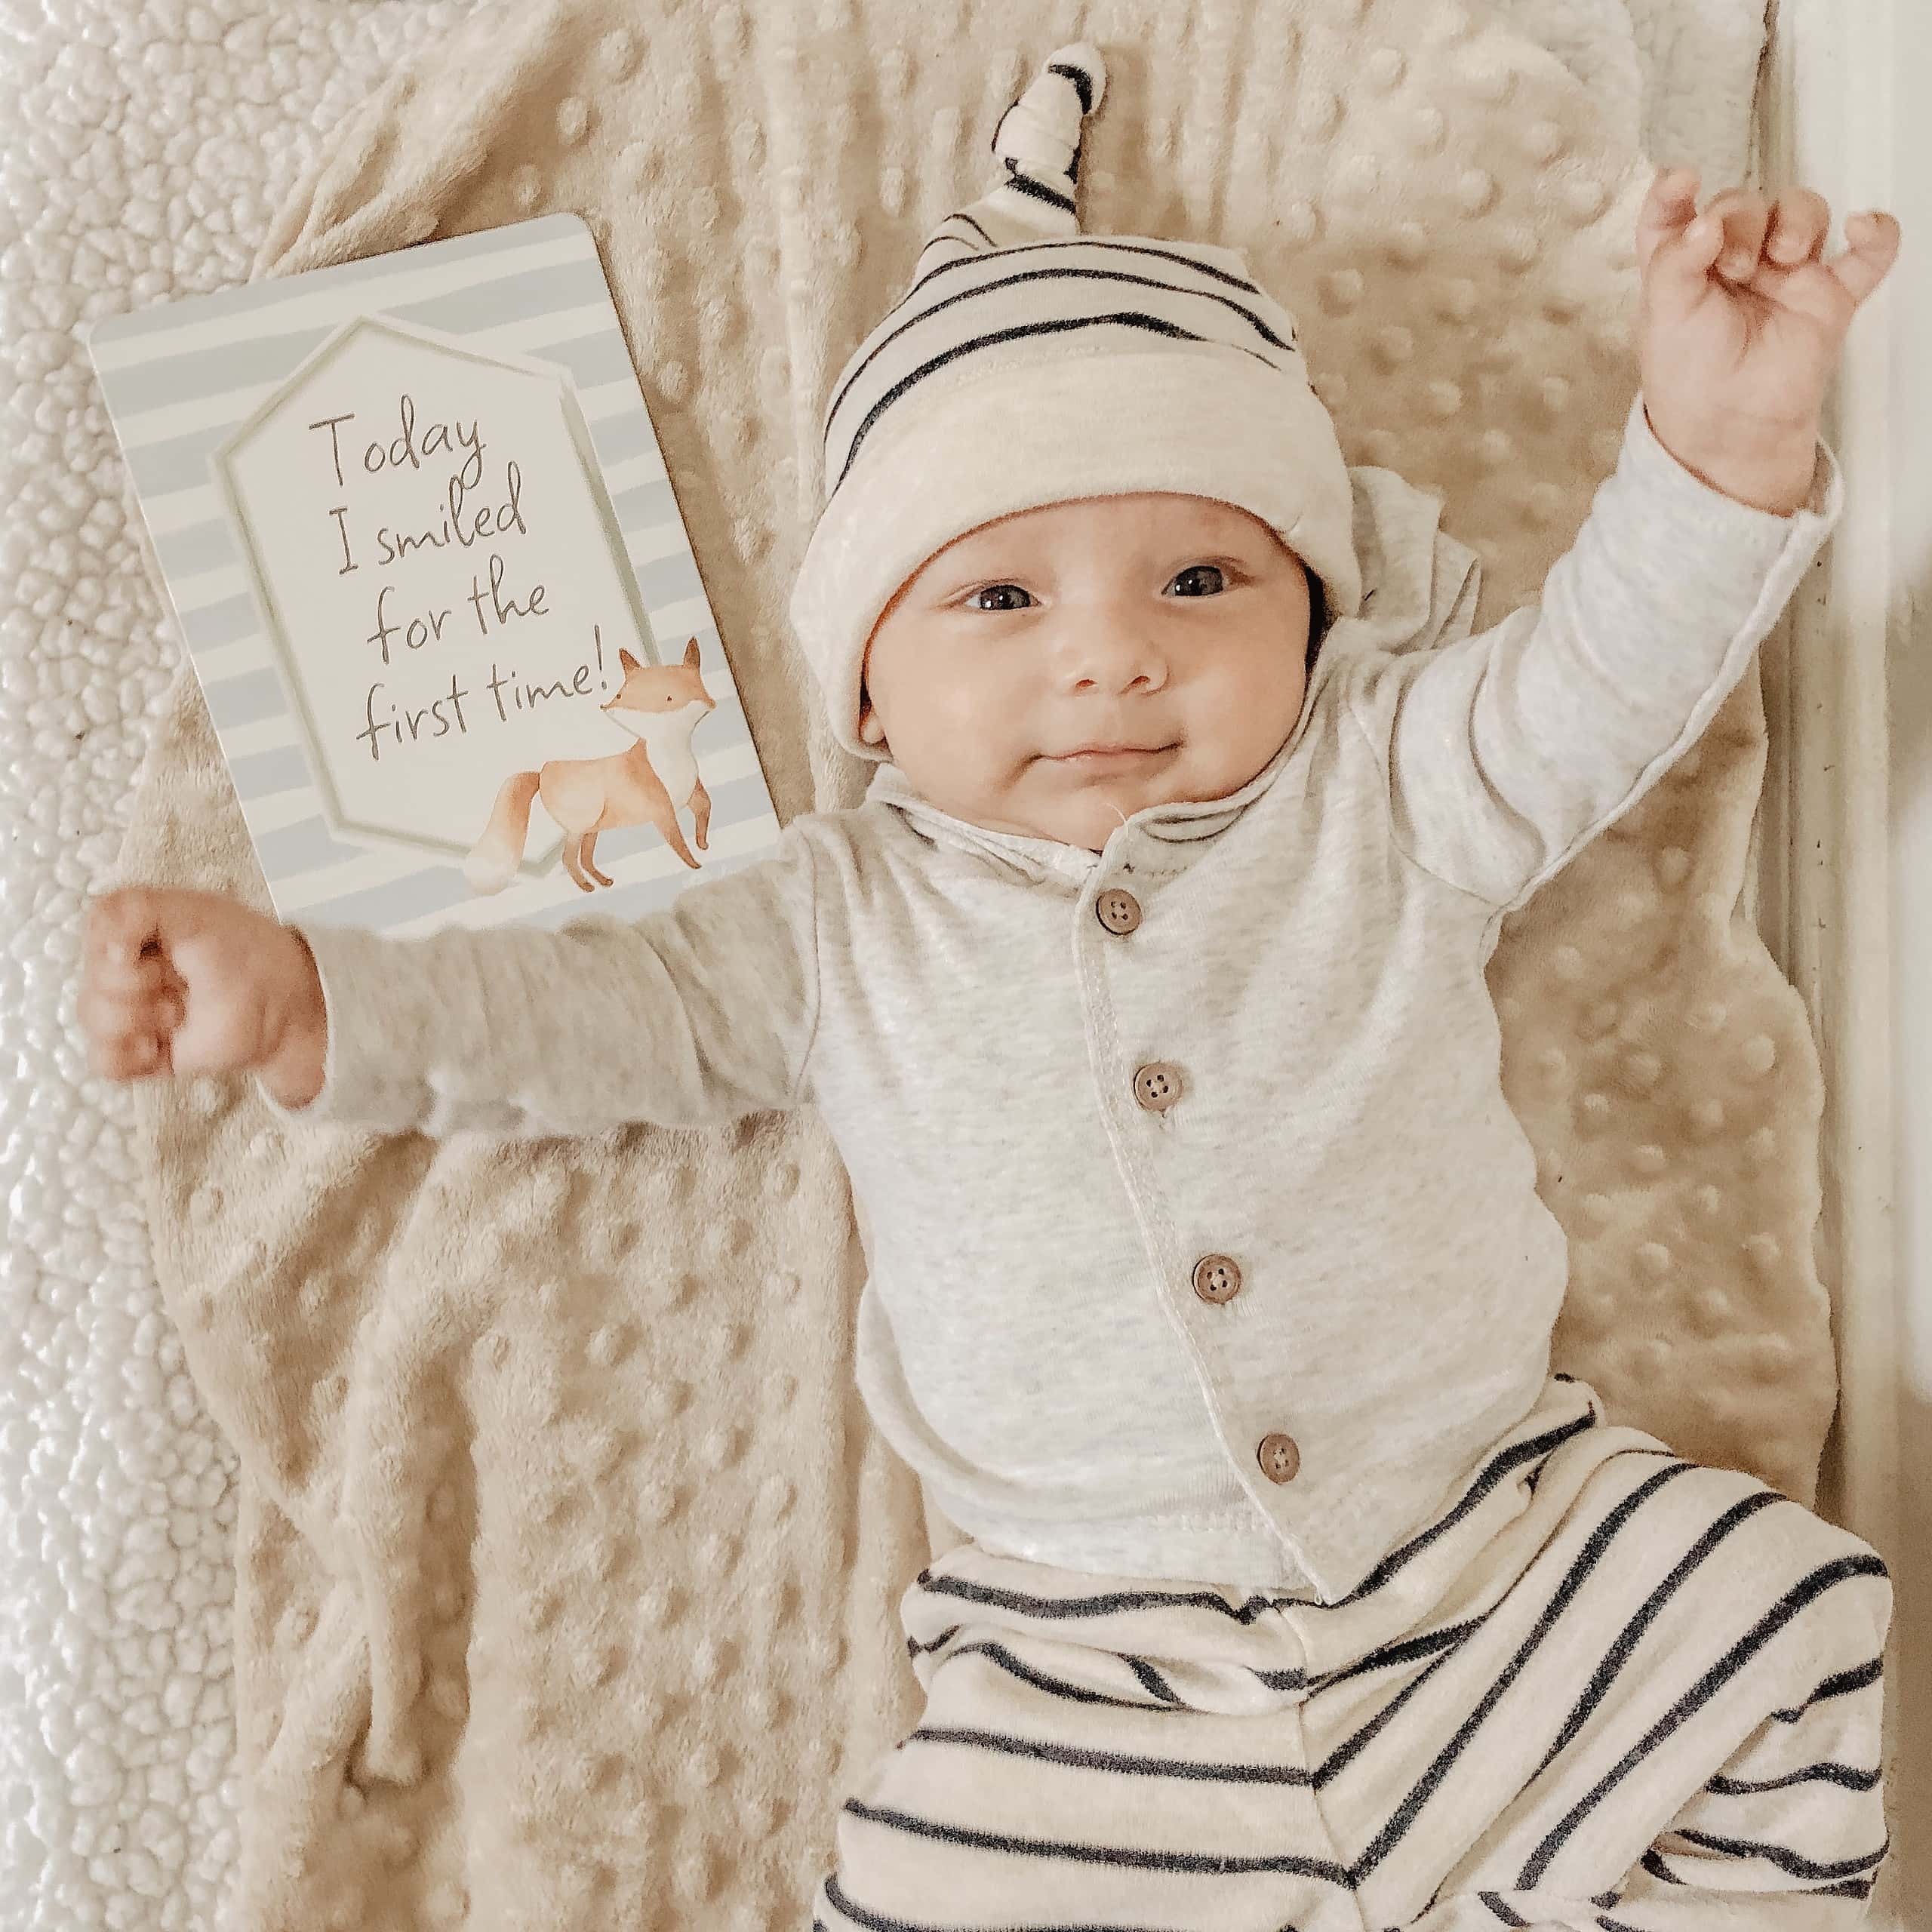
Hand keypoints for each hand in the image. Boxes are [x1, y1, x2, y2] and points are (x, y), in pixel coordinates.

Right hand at [80, 886, 328, 1108]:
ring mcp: (132, 1011)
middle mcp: (126, 969)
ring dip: (136, 1018)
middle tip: (176, 981)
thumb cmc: (246, 953)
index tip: (146, 948)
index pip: (96, 930)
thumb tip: (108, 947)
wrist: (284, 1004)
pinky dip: (124, 1056)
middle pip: (93, 980)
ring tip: (176, 1013)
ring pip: (92, 1019)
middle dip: (135, 983)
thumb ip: (139, 909)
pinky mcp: (143, 1051)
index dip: (118, 944)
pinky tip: (155, 1046)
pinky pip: (103, 1062)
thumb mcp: (197, 914)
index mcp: (136, 929)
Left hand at [1635, 167, 1900, 513]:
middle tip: (1733, 265)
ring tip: (1778, 260)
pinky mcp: (1828, 297)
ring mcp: (1784, 277)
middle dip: (1741, 220)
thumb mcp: (1663, 315)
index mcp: (1683, 268)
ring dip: (1795, 219)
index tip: (1682, 181)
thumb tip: (1701, 218)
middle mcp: (1732, 264)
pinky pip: (1868, 253)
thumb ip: (1673, 260)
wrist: (1732, 430)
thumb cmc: (1691, 380)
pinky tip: (1861, 228)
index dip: (1675, 191)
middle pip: (1745, 203)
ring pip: (1802, 212)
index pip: (1676, 214)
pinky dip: (1875, 233)